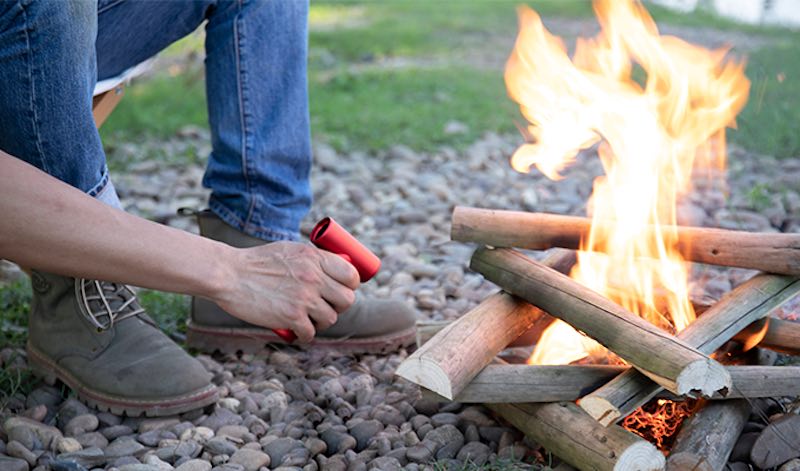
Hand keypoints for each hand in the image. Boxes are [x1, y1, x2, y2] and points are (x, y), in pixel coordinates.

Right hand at [213, 242, 359, 341]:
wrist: (228, 274)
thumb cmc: (256, 262)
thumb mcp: (289, 250)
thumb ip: (311, 260)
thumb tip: (332, 270)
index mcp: (315, 258)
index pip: (351, 274)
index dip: (350, 285)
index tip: (342, 289)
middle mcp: (314, 277)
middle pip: (346, 299)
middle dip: (338, 306)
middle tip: (326, 306)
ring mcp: (304, 298)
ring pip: (330, 318)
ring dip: (321, 322)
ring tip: (309, 319)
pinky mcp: (292, 317)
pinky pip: (311, 333)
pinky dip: (305, 335)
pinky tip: (299, 332)